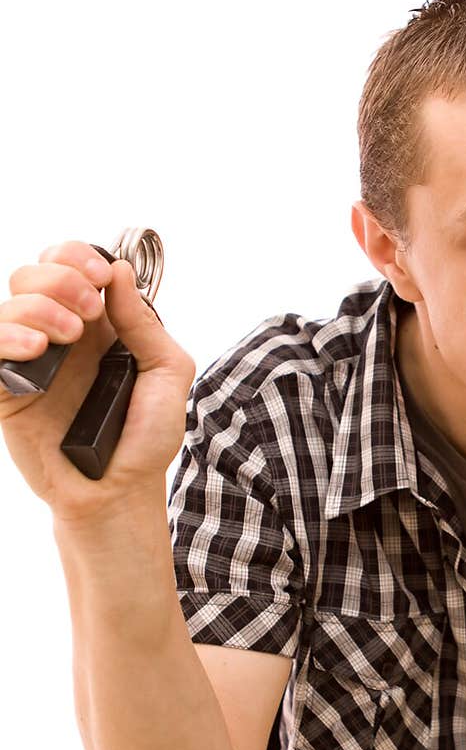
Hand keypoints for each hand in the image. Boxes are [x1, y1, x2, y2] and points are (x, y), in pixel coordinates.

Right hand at [0, 240, 195, 519]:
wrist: (119, 492)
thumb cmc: (146, 438)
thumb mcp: (167, 373)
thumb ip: (143, 324)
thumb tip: (120, 273)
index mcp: (97, 323)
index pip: (70, 265)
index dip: (78, 257)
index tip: (101, 276)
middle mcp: (59, 335)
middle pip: (33, 274)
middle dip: (61, 278)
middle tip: (89, 312)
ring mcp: (30, 361)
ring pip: (10, 304)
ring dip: (39, 308)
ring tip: (67, 339)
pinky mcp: (7, 390)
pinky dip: (7, 337)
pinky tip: (36, 350)